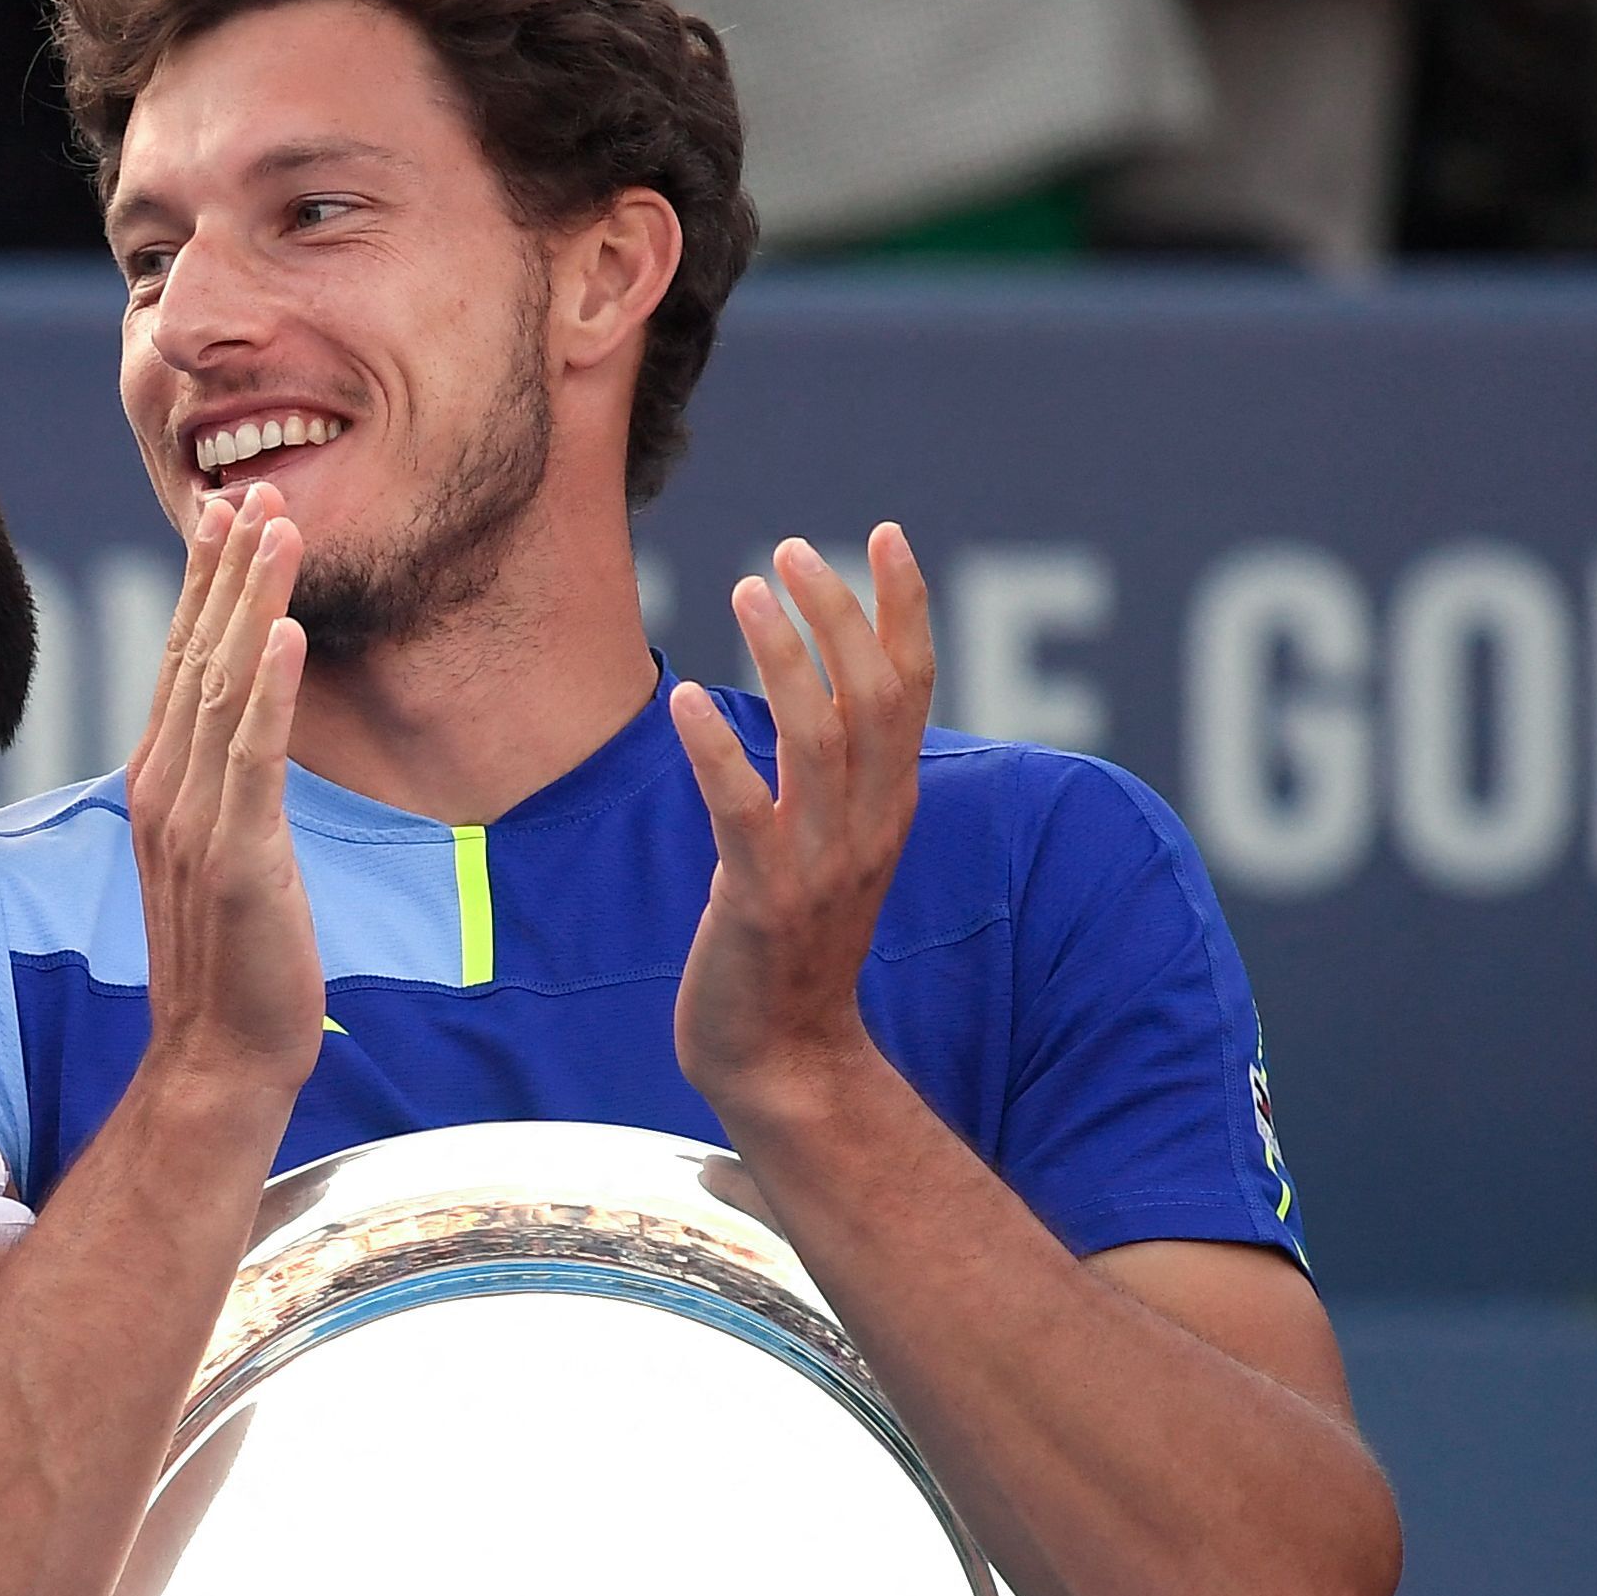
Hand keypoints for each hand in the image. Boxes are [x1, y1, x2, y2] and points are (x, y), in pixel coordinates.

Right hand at [126, 487, 326, 1103]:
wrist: (219, 1056)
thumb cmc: (233, 964)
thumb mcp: (220, 857)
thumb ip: (221, 790)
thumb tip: (240, 739)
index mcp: (159, 786)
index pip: (180, 665)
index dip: (204, 585)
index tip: (226, 514)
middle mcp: (164, 791)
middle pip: (194, 656)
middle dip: (226, 569)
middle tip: (253, 490)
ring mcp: (194, 822)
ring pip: (221, 687)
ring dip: (251, 602)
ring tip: (277, 529)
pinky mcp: (237, 855)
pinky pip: (251, 756)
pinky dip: (266, 691)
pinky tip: (285, 634)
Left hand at [668, 526, 934, 1123]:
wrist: (782, 1060)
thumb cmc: (789, 949)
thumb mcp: (826, 852)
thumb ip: (827, 783)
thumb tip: (800, 701)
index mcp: (890, 809)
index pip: (913, 689)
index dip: (902, 608)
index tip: (883, 535)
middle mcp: (869, 827)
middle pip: (874, 697)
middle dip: (839, 613)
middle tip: (789, 552)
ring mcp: (820, 864)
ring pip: (817, 737)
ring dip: (782, 656)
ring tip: (745, 590)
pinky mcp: (762, 900)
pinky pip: (743, 809)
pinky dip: (717, 749)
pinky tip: (683, 700)